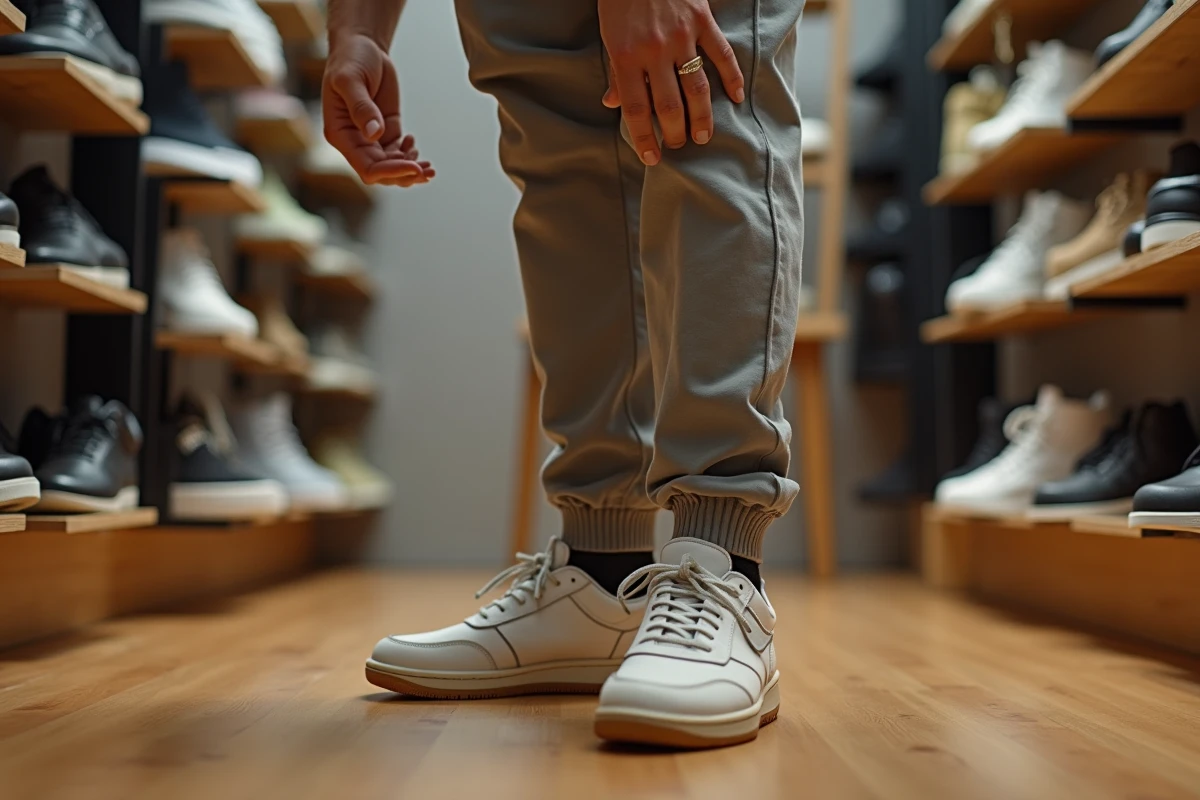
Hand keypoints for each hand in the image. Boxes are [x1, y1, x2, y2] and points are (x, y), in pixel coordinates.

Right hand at [323, 32, 434, 185]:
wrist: (361, 47)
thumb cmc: (349, 60)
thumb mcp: (351, 80)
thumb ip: (361, 107)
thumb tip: (374, 134)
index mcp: (340, 135)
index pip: (366, 167)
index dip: (390, 171)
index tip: (413, 167)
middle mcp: (354, 141)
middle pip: (381, 172)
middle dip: (404, 175)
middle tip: (428, 171)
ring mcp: (371, 138)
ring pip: (391, 166)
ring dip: (411, 170)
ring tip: (430, 168)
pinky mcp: (386, 130)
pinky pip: (399, 153)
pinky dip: (410, 155)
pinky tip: (414, 143)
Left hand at [598, 0, 743, 165]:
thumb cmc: (620, 1)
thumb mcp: (609, 36)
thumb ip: (616, 72)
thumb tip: (612, 104)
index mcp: (625, 57)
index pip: (635, 109)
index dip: (644, 138)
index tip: (651, 158)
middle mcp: (654, 50)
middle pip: (668, 106)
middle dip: (675, 133)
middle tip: (679, 145)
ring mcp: (681, 36)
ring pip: (696, 88)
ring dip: (701, 117)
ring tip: (703, 136)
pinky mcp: (702, 21)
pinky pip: (720, 55)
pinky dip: (731, 78)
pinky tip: (735, 99)